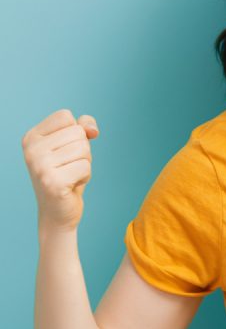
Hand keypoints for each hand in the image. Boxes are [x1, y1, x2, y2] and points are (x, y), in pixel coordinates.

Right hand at [22, 109, 99, 233]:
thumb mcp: (74, 144)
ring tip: (70, 175)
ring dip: (85, 163)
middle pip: (77, 132)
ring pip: (84, 149)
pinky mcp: (52, 182)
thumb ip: (84, 126)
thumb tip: (92, 129)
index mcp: (31, 137)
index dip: (76, 131)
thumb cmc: (67, 174)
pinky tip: (72, 185)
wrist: (57, 211)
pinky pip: (85, 166)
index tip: (66, 150)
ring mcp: (39, 166)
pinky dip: (85, 176)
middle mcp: (31, 150)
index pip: (65, 116)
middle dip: (83, 150)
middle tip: (69, 166)